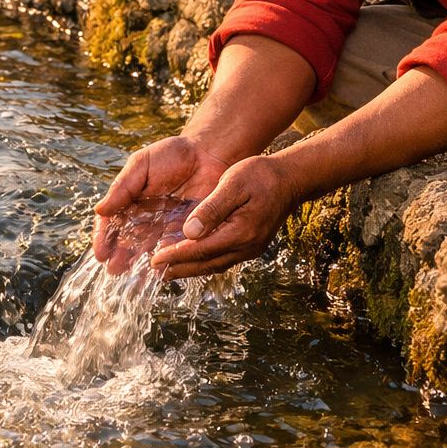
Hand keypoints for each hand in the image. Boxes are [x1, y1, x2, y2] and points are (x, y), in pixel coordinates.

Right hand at [92, 136, 229, 274]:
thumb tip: (100, 210)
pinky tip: (161, 268)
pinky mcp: (186, 232)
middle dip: (120, 257)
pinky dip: (166, 260)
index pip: (111, 223)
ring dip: (140, 264)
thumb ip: (123, 186)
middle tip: (116, 269)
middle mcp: (144, 218)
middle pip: (128, 242)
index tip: (100, 253)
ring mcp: (164, 227)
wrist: (209, 154)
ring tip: (134, 276)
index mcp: (129, 201)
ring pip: (148, 250)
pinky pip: (174, 249)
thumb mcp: (142, 164)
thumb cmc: (172, 155)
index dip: (104, 238)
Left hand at [148, 154, 301, 279]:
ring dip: (191, 268)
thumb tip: (189, 232)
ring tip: (169, 269)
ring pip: (215, 264)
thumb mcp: (234, 183)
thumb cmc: (261, 175)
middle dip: (180, 269)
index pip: (201, 250)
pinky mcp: (252, 244)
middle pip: (206, 264)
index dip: (176, 256)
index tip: (155, 260)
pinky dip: (204, 260)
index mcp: (240, 232)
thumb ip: (212, 208)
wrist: (291, 178)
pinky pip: (223, 258)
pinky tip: (193, 257)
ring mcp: (251, 248)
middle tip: (156, 271)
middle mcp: (246, 246)